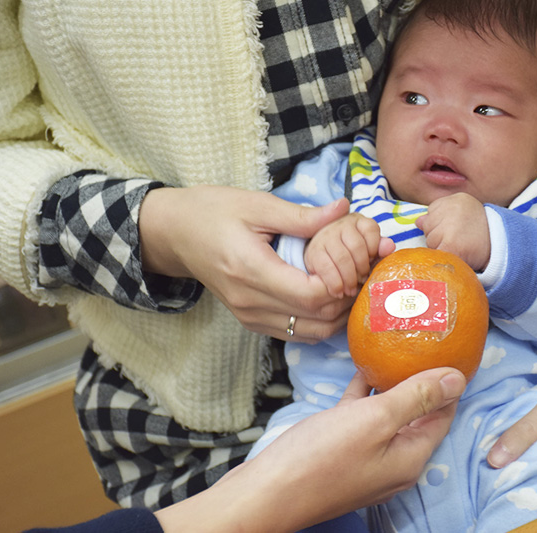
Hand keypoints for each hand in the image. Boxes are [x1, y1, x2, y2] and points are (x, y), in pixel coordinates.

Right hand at [139, 185, 351, 341]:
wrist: (174, 233)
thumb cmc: (213, 211)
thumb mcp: (257, 204)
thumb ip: (303, 215)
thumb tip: (344, 209)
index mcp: (251, 270)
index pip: (312, 294)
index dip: (342, 282)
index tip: (354, 260)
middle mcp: (250, 302)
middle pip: (317, 318)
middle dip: (347, 298)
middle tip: (362, 271)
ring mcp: (249, 316)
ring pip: (311, 332)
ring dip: (337, 313)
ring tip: (349, 283)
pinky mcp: (251, 322)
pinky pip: (296, 332)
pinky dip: (320, 319)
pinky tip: (329, 294)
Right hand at [156, 368, 466, 532]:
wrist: (265, 494)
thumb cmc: (320, 459)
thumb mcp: (376, 420)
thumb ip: (418, 397)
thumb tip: (458, 378)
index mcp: (411, 457)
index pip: (443, 414)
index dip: (450, 383)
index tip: (452, 350)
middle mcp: (394, 461)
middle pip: (419, 415)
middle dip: (423, 381)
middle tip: (426, 344)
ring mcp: (367, 459)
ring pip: (389, 416)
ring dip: (393, 386)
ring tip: (398, 350)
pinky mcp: (341, 453)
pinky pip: (362, 419)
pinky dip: (365, 396)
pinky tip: (362, 370)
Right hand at [305, 213, 394, 298]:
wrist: (323, 259)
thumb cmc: (351, 258)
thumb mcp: (367, 251)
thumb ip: (379, 249)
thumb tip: (389, 246)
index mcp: (357, 222)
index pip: (370, 229)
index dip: (373, 248)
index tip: (372, 262)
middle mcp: (340, 224)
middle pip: (357, 246)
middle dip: (362, 268)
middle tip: (362, 281)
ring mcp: (325, 236)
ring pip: (343, 258)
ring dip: (349, 278)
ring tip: (351, 290)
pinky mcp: (313, 251)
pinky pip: (327, 268)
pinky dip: (335, 283)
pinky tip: (338, 291)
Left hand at [415, 192, 489, 270]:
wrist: (504, 248)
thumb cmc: (482, 233)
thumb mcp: (464, 215)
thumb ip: (440, 215)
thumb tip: (418, 222)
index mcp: (458, 199)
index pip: (432, 211)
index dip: (441, 224)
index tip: (457, 229)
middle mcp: (454, 209)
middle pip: (428, 226)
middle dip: (438, 235)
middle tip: (460, 239)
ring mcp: (451, 227)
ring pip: (430, 241)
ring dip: (441, 248)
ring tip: (461, 247)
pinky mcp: (450, 246)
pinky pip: (434, 254)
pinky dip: (441, 258)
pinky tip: (456, 256)